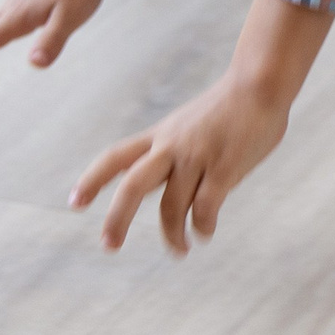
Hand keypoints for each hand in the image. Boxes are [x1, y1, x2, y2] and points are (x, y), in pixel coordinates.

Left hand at [71, 0, 333, 252]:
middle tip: (109, 245)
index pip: (115, 157)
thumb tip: (179, 196)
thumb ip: (179, 156)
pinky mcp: (224, 168)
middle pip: (132, 186)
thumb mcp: (191, 126)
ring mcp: (197, 157)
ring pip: (170, 207)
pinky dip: (202, 227)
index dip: (92, 180)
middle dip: (117, 218)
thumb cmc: (231, 106)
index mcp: (161, 135)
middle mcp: (172, 146)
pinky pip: (205, 208)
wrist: (260, 83)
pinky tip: (205, 234)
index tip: (74, 204)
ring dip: (172, 236)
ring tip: (179, 251)